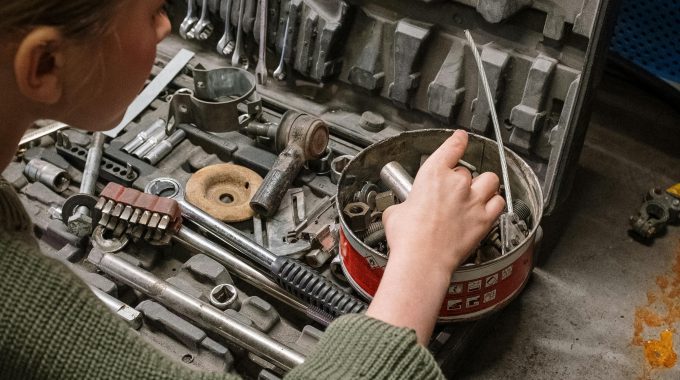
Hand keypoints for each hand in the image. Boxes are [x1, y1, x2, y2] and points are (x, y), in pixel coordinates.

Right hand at [366, 130, 504, 343]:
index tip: (462, 137)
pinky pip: (499, 202)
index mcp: (433, 175)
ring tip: (477, 191)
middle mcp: (457, 183)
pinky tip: (489, 206)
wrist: (422, 260)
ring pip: (490, 180)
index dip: (458, 140)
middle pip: (466, 170)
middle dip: (460, 179)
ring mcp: (473, 200)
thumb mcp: (394, 212)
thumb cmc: (408, 238)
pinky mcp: (484, 220)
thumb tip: (403, 210)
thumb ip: (404, 204)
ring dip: (484, 184)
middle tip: (450, 192)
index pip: (452, 147)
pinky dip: (495, 202)